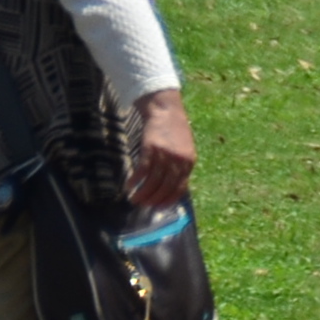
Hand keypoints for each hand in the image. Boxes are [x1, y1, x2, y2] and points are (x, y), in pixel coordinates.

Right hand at [129, 90, 195, 207]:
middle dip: (153, 200)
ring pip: (153, 182)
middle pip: (165, 187)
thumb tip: (169, 189)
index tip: (158, 208)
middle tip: (143, 205)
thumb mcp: (184, 150)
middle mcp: (179, 160)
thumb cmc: (175, 132)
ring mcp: (165, 155)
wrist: (167, 111)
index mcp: (189, 162)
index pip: (180, 188)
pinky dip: (135, 181)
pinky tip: (129, 186)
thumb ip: (180, 168)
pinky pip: (142, 171)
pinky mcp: (151, 149)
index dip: (168, 200)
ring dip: (142, 194)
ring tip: (134, 200)